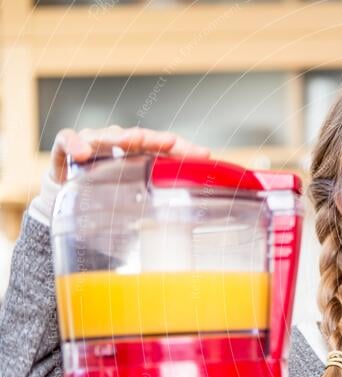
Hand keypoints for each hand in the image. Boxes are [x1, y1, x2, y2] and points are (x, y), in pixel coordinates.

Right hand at [49, 125, 210, 183]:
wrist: (69, 193)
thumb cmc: (108, 188)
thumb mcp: (136, 191)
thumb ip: (161, 192)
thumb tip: (193, 205)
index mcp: (141, 151)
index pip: (165, 145)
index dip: (183, 149)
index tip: (203, 155)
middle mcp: (119, 141)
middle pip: (138, 137)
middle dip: (153, 139)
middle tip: (167, 142)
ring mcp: (93, 141)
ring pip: (105, 135)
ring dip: (116, 137)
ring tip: (127, 141)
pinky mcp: (66, 147)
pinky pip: (68, 140)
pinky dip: (74, 143)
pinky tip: (81, 153)